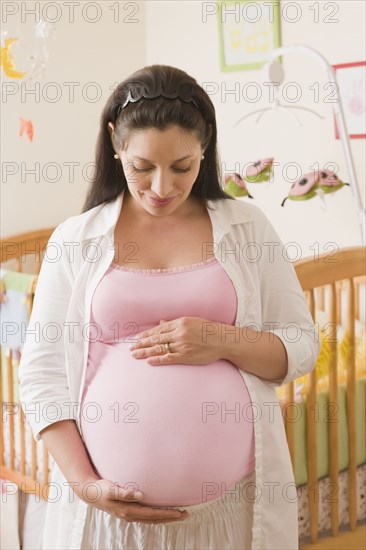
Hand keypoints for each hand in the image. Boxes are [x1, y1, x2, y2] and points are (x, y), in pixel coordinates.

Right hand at [74, 478, 188, 523]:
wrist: (90, 493)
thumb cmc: (102, 489)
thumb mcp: (112, 489)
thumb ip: (125, 492)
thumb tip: (140, 495)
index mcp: (128, 511)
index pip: (152, 514)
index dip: (167, 514)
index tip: (180, 512)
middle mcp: (130, 515)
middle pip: (154, 519)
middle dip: (170, 517)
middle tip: (185, 515)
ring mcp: (129, 514)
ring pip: (151, 519)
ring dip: (164, 517)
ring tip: (177, 514)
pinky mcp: (127, 511)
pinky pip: (145, 516)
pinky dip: (155, 516)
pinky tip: (160, 512)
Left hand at [129, 316, 222, 365]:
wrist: (222, 340)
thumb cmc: (207, 330)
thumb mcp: (191, 321)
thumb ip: (174, 323)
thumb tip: (161, 323)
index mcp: (180, 323)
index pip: (158, 329)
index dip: (146, 335)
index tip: (136, 338)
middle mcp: (179, 333)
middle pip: (155, 339)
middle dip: (141, 344)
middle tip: (131, 348)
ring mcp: (182, 345)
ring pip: (159, 348)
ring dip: (145, 352)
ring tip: (135, 355)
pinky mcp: (186, 356)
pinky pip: (169, 358)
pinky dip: (158, 359)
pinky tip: (149, 361)